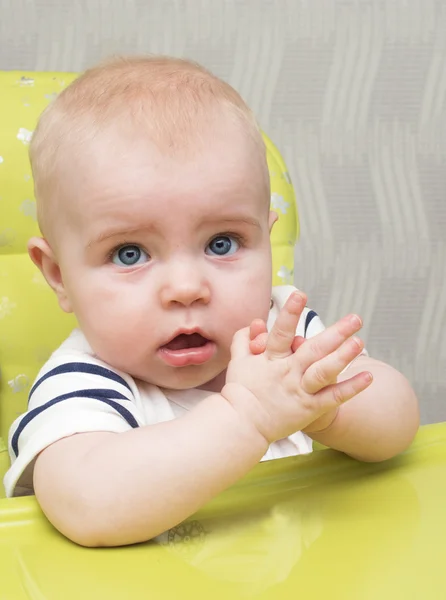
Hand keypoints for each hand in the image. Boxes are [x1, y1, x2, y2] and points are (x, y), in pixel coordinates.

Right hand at [223, 291, 372, 443]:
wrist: (242, 424)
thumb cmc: (241, 390)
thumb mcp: (239, 361)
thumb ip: (244, 339)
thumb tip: (255, 322)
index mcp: (271, 359)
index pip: (281, 332)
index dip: (290, 313)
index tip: (300, 294)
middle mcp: (287, 372)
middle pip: (313, 349)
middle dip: (335, 332)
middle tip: (355, 318)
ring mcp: (299, 391)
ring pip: (323, 372)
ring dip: (343, 357)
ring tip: (360, 342)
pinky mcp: (309, 408)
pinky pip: (333, 397)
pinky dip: (351, 388)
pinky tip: (368, 376)